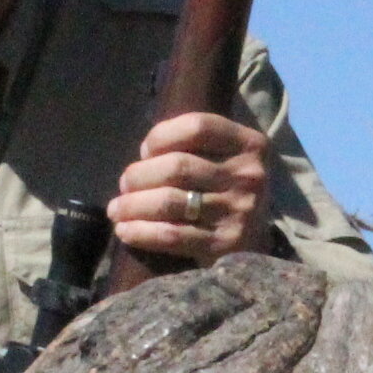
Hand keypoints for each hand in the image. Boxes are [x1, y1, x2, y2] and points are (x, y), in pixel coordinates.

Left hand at [110, 112, 271, 262]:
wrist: (256, 246)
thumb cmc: (227, 193)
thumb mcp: (226, 159)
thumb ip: (195, 146)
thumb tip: (145, 153)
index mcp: (251, 145)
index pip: (198, 126)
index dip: (161, 136)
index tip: (146, 152)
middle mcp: (249, 176)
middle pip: (177, 166)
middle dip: (139, 175)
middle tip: (124, 185)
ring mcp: (239, 211)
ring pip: (169, 201)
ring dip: (132, 205)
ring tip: (116, 210)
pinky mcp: (225, 245)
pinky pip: (171, 235)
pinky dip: (140, 232)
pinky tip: (125, 231)